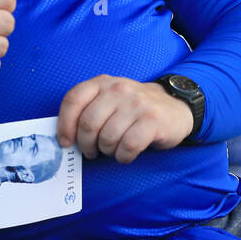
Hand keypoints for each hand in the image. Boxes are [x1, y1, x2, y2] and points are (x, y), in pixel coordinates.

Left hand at [57, 75, 193, 162]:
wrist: (175, 106)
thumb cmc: (134, 109)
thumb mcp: (110, 100)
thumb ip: (88, 110)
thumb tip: (64, 138)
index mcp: (103, 83)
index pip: (73, 100)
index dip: (65, 125)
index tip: (66, 142)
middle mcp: (119, 89)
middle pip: (88, 124)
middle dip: (86, 145)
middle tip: (92, 151)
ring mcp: (137, 103)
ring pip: (107, 138)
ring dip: (107, 151)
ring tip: (114, 149)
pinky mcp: (152, 120)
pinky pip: (127, 147)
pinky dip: (124, 156)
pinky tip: (127, 153)